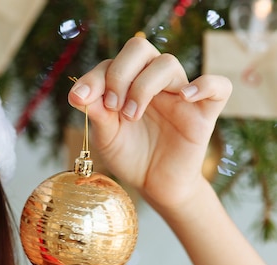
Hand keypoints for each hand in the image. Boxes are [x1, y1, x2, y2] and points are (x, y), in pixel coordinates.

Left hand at [68, 37, 231, 212]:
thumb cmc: (129, 155)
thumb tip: (78, 94)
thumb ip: (95, 113)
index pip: (111, 62)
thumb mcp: (105, 137)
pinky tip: (184, 98)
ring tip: (131, 116)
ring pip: (167, 63)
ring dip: (143, 86)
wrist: (154, 184)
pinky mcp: (203, 112)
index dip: (94, 77)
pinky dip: (204, 85)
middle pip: (139, 48)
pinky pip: (219, 86)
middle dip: (119, 74)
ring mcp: (179, 94)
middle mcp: (152, 81)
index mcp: (127, 83)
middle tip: (113, 106)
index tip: (81, 100)